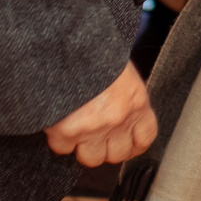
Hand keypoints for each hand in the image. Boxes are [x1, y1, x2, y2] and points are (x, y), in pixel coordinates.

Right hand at [43, 62, 157, 166]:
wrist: (66, 42)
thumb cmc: (92, 51)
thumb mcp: (119, 70)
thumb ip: (122, 95)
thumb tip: (117, 112)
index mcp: (136, 100)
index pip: (145, 137)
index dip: (134, 145)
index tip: (125, 145)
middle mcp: (118, 119)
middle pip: (117, 155)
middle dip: (105, 148)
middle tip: (94, 136)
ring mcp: (93, 127)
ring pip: (90, 158)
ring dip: (81, 147)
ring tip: (74, 130)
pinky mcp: (66, 131)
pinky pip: (61, 148)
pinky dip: (58, 138)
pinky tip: (56, 121)